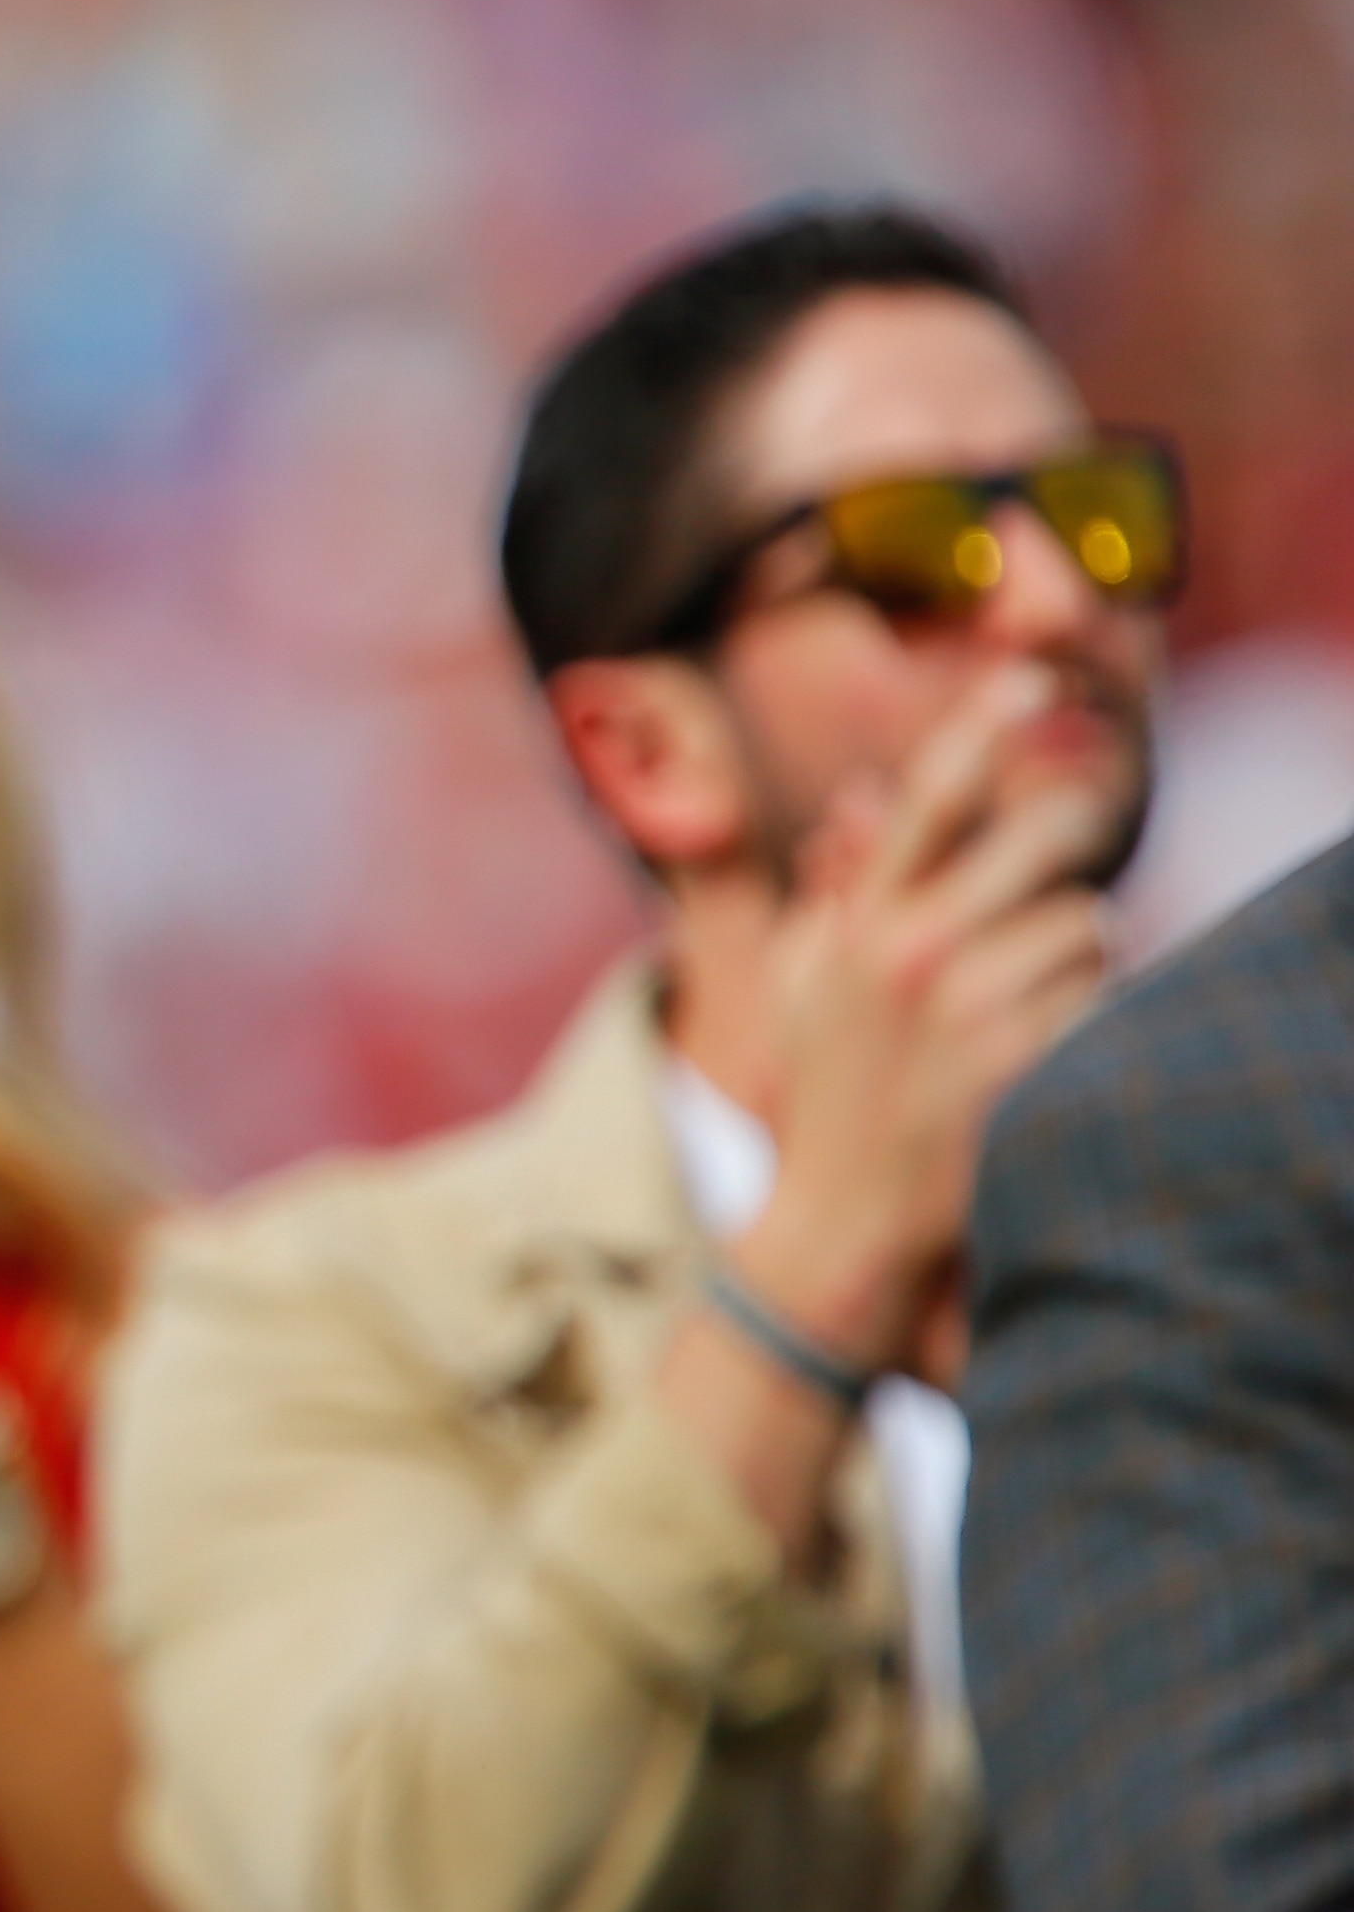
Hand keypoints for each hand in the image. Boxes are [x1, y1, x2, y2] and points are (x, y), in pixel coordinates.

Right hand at [744, 663, 1116, 1378]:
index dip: (980, 733)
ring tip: (1032, 1005)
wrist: (838, 1228)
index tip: (1030, 683)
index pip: (926, 803)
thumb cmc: (828, 1096)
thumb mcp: (810, 986)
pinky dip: (1092, 1017)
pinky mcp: (1019, 1066)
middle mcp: (907, 955)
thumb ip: (839, 890)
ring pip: (1087, 927)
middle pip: (1037, 845)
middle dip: (1069, 851)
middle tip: (1071, 865)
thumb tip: (868, 797)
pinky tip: (1049, 1053)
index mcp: (856, 925)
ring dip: (1080, 958)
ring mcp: (964, 1013)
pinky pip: (1102, 999)